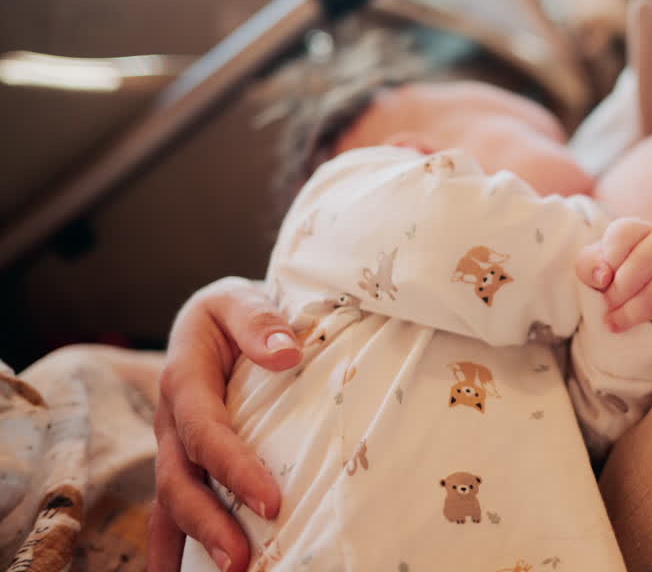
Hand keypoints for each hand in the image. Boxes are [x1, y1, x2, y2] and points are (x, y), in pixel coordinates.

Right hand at [149, 277, 301, 571]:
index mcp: (184, 379)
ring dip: (193, 543)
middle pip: (180, 480)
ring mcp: (173, 445)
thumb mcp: (240, 298)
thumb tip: (287, 352)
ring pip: (173, 502)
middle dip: (208, 523)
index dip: (234, 469)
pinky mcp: (185, 461)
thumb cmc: (236, 310)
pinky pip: (173, 508)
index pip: (206, 432)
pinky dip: (173, 548)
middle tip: (241, 560)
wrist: (220, 315)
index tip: (270, 501)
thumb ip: (259, 320)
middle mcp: (172, 420)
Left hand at [576, 218, 651, 332]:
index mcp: (637, 230)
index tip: (602, 280)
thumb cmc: (619, 280)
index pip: (622, 233)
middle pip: (641, 262)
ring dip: (631, 311)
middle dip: (618, 291)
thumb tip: (603, 276)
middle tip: (608, 306)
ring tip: (617, 321)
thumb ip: (589, 265)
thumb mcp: (596, 270)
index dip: (608, 259)